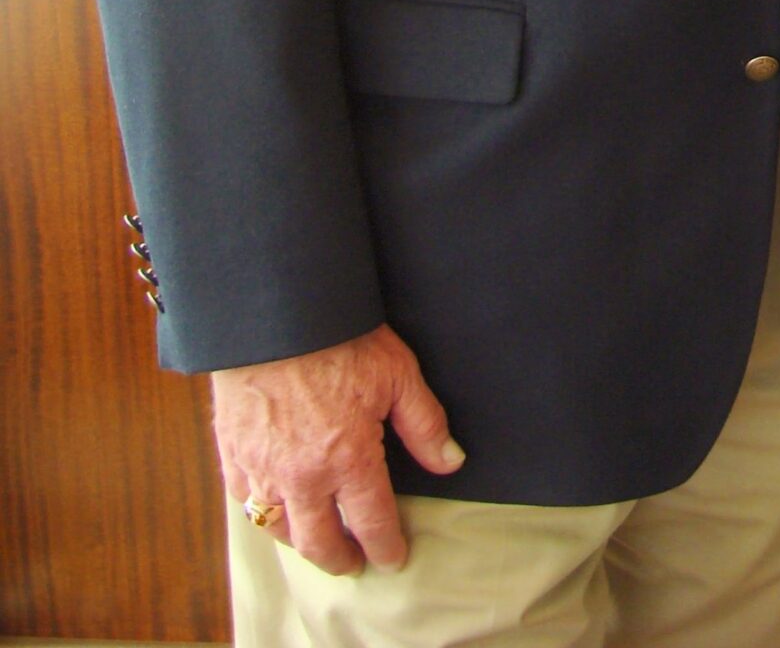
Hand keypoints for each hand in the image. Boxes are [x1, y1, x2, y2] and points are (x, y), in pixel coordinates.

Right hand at [212, 323, 463, 575]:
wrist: (275, 313)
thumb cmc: (339, 337)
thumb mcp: (397, 373)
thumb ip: (424, 424)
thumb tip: (451, 461)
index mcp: (348, 459)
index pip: (372, 522)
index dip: (385, 546)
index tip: (393, 557)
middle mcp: (302, 477)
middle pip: (321, 543)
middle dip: (342, 559)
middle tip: (354, 561)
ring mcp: (263, 470)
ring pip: (279, 531)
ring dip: (301, 542)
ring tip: (318, 539)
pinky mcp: (232, 455)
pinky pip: (245, 503)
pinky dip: (263, 513)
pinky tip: (276, 508)